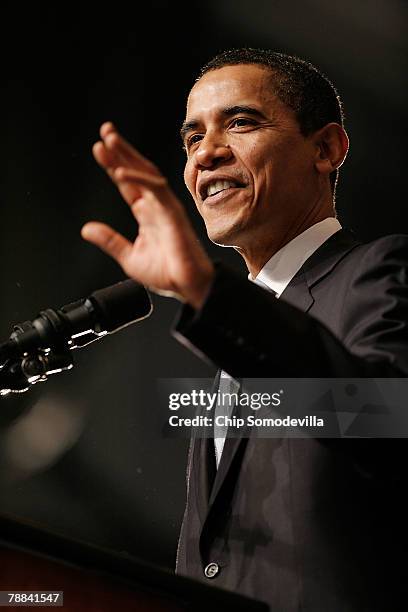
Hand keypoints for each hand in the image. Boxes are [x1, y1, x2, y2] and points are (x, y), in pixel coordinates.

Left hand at [81, 122, 213, 308]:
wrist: (187, 286)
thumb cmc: (167, 273)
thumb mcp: (129, 257)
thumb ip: (110, 241)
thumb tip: (87, 229)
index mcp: (146, 213)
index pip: (127, 184)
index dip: (113, 165)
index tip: (99, 149)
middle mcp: (156, 205)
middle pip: (136, 170)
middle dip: (121, 150)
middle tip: (105, 131)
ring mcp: (165, 206)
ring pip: (146, 172)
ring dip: (128, 155)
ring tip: (109, 139)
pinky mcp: (173, 212)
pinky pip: (156, 189)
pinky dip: (138, 178)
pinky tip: (119, 172)